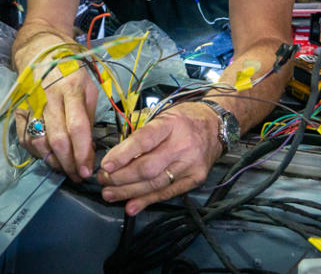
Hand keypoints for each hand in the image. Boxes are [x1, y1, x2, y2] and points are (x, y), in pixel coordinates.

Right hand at [14, 60, 99, 181]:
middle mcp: (49, 97)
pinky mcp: (18, 109)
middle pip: (57, 139)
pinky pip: (24, 138)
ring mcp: (31, 104)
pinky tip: (49, 156)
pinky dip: (37, 153)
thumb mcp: (89, 86)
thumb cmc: (70, 69)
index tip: (88, 171)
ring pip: (38, 142)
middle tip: (78, 176)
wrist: (40, 49)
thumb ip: (89, 116)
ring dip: (52, 161)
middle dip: (68, 163)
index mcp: (71, 88)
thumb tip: (89, 147)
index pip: (77, 127)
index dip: (83, 153)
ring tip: (65, 169)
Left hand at [97, 102, 222, 215]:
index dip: (122, 155)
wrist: (217, 126)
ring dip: (129, 192)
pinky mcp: (195, 179)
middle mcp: (183, 145)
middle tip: (103, 180)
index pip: (144, 140)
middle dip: (121, 177)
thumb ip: (141, 132)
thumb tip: (116, 153)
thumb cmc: (185, 119)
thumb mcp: (163, 114)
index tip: (105, 165)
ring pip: (155, 184)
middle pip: (147, 167)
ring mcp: (190, 165)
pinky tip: (131, 206)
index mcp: (171, 124)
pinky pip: (168, 193)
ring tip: (109, 194)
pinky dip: (148, 201)